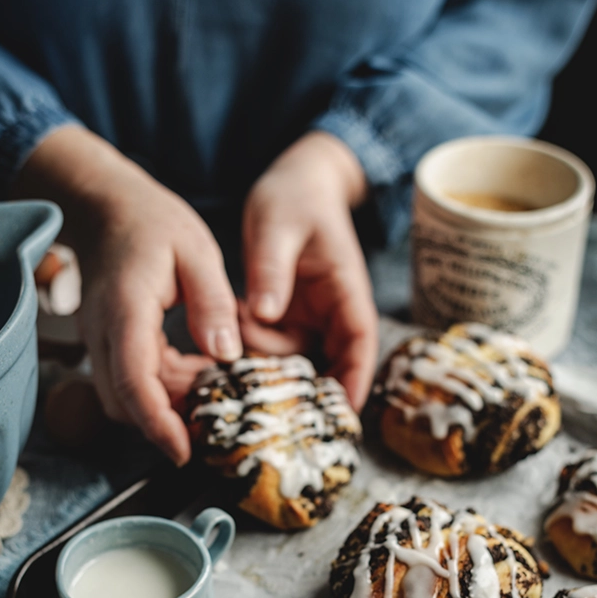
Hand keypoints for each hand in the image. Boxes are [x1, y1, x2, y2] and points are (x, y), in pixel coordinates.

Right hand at [15, 126, 241, 464]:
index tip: (182, 453)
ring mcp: (102, 341)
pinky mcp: (110, 345)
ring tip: (210, 403)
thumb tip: (227, 355)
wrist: (107, 208)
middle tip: (212, 432)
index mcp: (126, 311)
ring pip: (126, 398)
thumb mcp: (197, 251)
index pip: (135, 382)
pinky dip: (162, 391)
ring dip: (164, 409)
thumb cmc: (152, 223)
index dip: (158, 424)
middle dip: (164, 426)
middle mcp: (104, 333)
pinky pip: (132, 381)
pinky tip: (198, 380)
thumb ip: (214, 302)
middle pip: (125, 402)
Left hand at [240, 131, 377, 410]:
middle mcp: (332, 311)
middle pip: (330, 363)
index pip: (361, 341)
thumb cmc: (293, 197)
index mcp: (345, 289)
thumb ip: (271, 268)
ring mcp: (310, 317)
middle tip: (265, 386)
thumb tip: (266, 312)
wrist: (292, 183)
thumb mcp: (277, 225)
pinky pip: (273, 347)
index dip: (357, 379)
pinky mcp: (288, 318)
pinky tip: (235, 319)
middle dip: (302, 382)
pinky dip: (253, 344)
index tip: (344, 414)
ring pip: (294, 359)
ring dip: (265, 355)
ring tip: (241, 315)